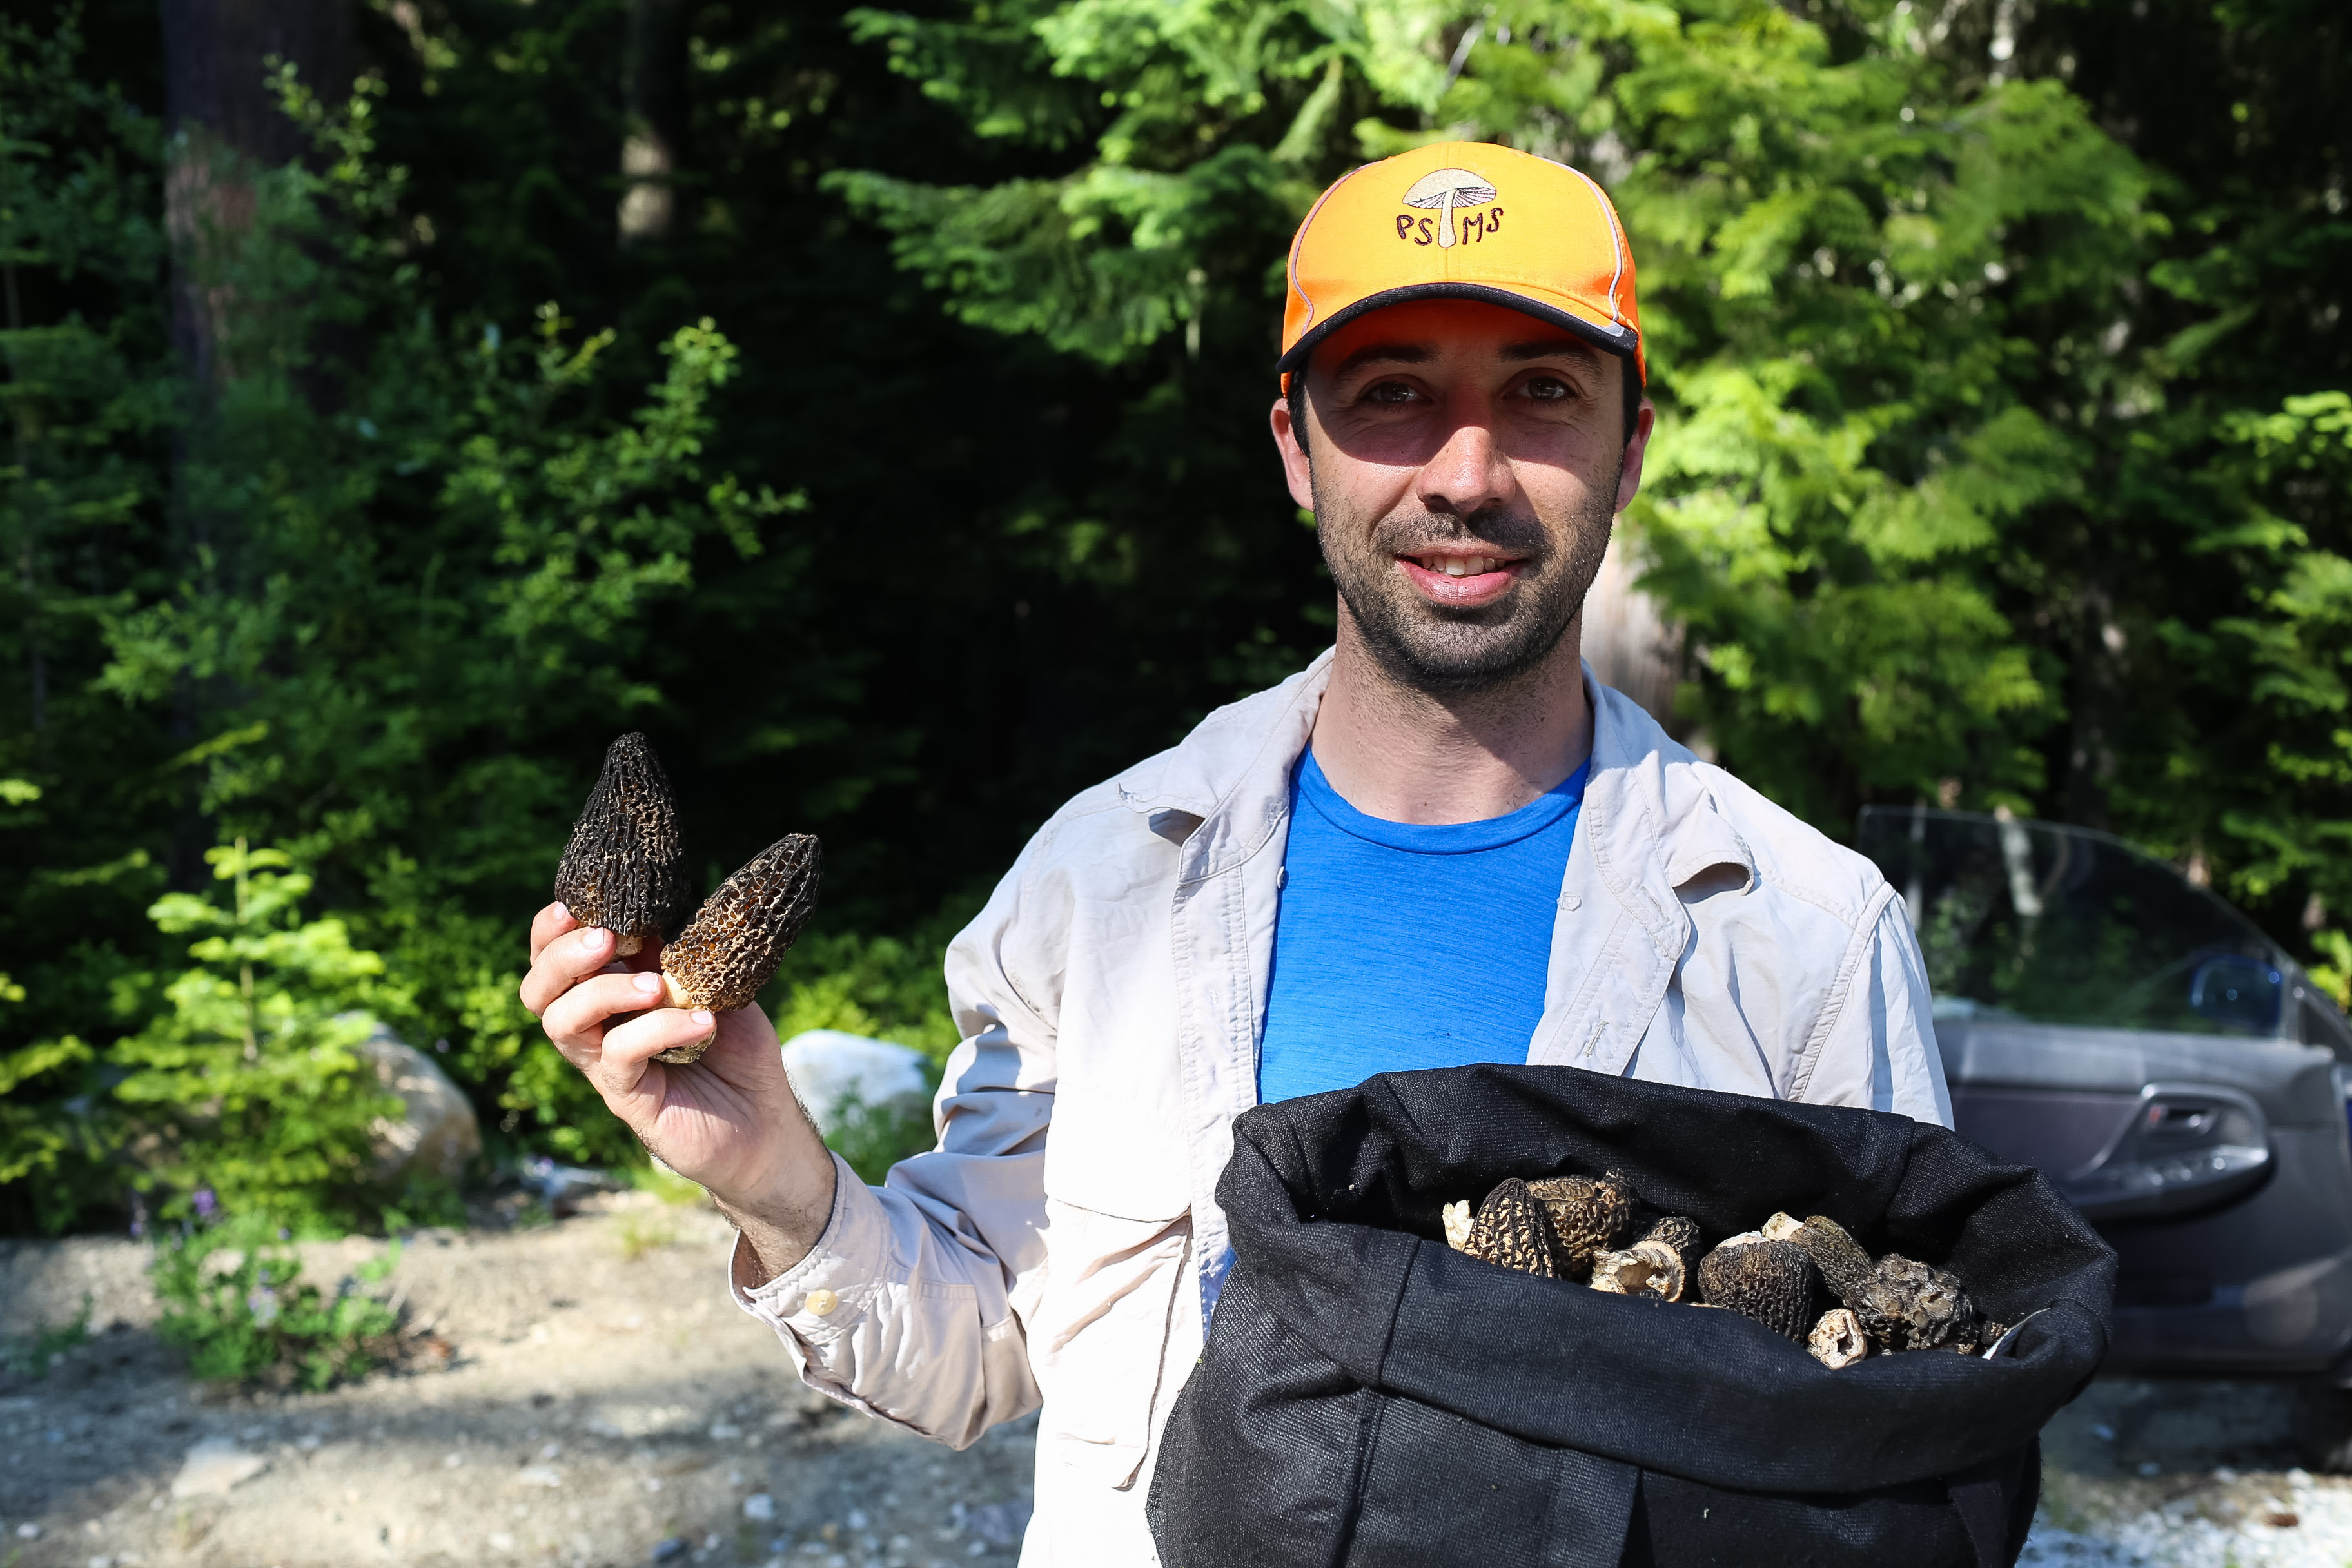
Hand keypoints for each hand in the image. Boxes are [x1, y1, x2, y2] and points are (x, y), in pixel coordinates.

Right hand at [521, 902, 836, 1281]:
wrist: (765, 1123)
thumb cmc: (739, 1051)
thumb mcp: (716, 987)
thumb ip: (685, 955)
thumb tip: (664, 915)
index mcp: (610, 991)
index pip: (553, 958)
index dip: (550, 931)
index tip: (574, 904)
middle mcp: (597, 1027)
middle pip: (538, 991)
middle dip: (560, 957)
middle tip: (606, 939)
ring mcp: (606, 1065)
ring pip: (563, 1023)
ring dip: (602, 992)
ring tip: (655, 986)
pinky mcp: (626, 1097)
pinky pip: (618, 1056)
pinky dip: (658, 1029)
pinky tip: (701, 1022)